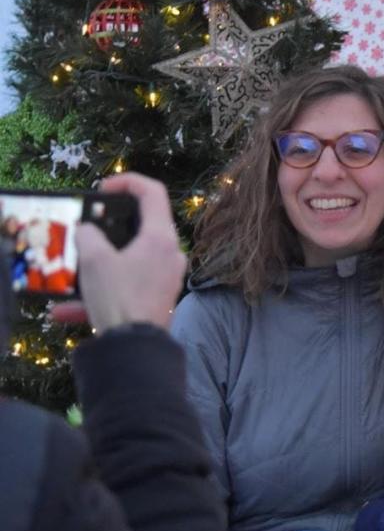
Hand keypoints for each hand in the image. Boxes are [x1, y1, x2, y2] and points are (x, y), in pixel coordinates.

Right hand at [50, 173, 186, 331]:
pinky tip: (67, 311)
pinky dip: (100, 294)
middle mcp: (170, 254)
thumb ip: (88, 236)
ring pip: (129, 262)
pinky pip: (126, 288)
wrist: (134, 349)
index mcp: (161, 237)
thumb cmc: (119, 298)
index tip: (103, 189)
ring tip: (71, 276)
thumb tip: (87, 232)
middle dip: (108, 230)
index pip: (154, 192)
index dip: (128, 181)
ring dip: (98, 269)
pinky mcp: (158, 299)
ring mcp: (166, 278)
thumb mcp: (94, 260)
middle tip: (86, 231)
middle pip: (141, 228)